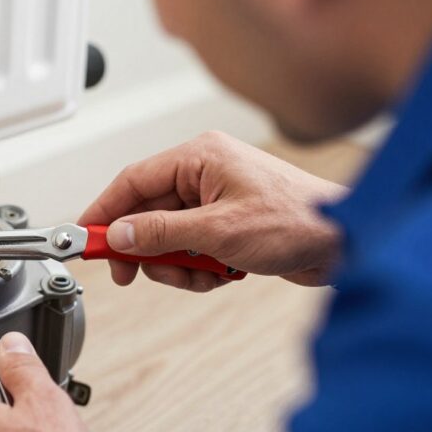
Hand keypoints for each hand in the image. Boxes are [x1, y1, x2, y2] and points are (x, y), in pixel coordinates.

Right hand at [78, 131, 345, 290]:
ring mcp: (215, 201)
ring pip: (167, 238)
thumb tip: (120, 234)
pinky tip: (220, 274)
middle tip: (131, 274)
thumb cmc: (298, 220)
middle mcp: (204, 174)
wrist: (348, 241)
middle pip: (147, 214)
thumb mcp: (218, 230)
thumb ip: (160, 232)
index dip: (104, 210)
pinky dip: (198, 268)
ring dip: (175, 264)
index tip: (83, 236)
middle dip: (144, 249)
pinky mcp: (226, 225)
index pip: (133, 181)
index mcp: (199, 157)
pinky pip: (190, 249)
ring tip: (200, 273)